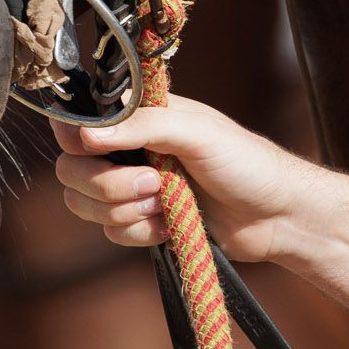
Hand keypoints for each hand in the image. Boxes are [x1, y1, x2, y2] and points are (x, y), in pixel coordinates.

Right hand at [52, 94, 316, 264]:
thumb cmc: (246, 162)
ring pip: (85, 204)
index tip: (97, 150)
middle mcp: (129, 149)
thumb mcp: (197, 133)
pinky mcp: (142, 222)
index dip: (77, 139)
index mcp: (139, 116)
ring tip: (167, 204)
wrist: (277, 217)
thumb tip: (87, 134)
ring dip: (125, 211)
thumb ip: (142, 126)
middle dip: (108, 185)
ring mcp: (133, 187)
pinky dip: (140, 233)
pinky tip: (171, 225)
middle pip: (71, 169)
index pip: (78, 122)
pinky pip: (111, 232)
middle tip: (153, 184)